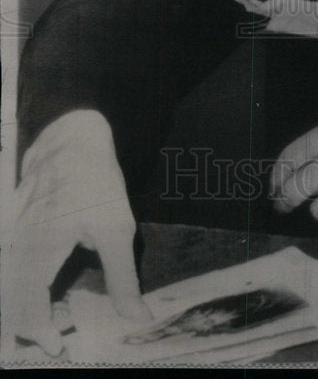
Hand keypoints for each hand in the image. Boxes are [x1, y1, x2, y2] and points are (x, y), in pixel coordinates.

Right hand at [9, 110, 150, 355]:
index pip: (27, 307)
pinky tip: (41, 285)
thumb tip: (137, 318)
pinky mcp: (9, 226)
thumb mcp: (117, 229)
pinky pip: (8, 262)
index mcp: (40, 251)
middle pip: (11, 299)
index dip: (39, 332)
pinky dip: (20, 281)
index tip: (57, 346)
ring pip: (8, 282)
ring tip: (51, 313)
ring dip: (24, 303)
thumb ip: (122, 279)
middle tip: (56, 332)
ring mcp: (10, 234)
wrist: (72, 139)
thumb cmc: (95, 182)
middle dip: (29, 323)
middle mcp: (17, 246)